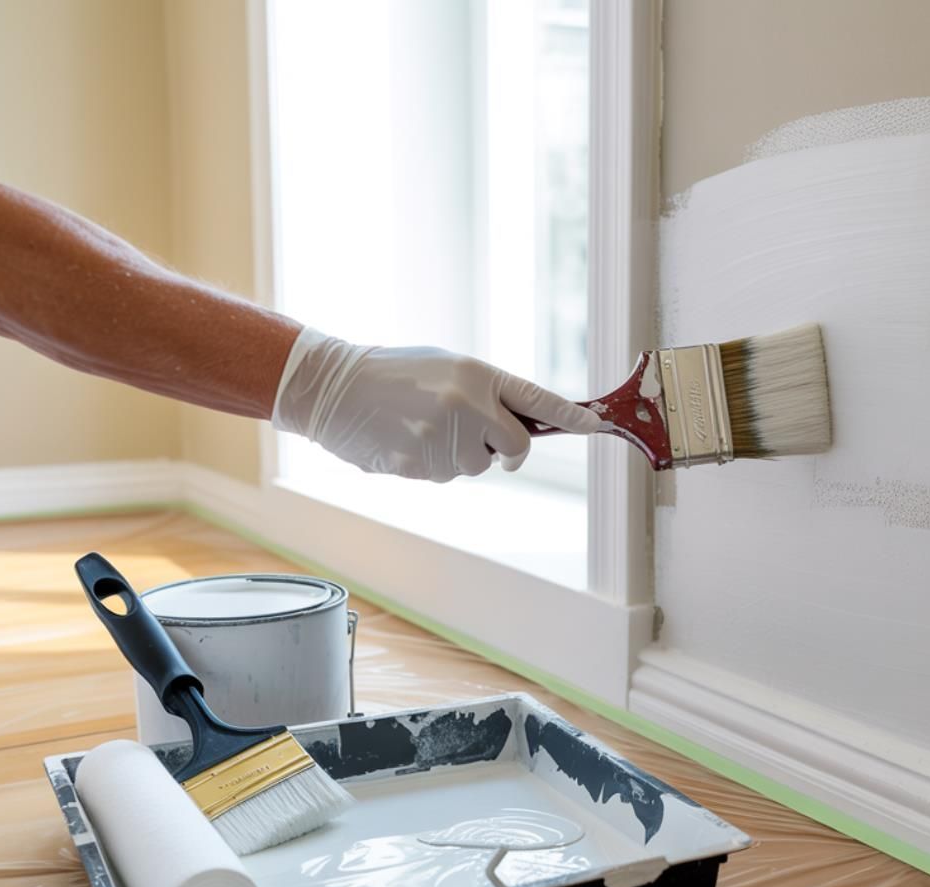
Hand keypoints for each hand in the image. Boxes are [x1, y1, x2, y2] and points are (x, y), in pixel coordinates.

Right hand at [271, 328, 600, 482]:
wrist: (333, 387)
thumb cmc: (395, 374)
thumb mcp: (446, 368)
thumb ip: (486, 394)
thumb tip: (523, 426)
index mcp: (476, 374)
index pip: (537, 399)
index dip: (570, 417)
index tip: (596, 425)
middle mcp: (466, 405)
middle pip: (517, 446)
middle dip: (507, 449)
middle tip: (482, 436)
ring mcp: (443, 438)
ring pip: (479, 465)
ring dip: (463, 454)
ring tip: (425, 427)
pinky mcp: (421, 466)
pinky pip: (447, 475)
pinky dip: (434, 464)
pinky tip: (407, 440)